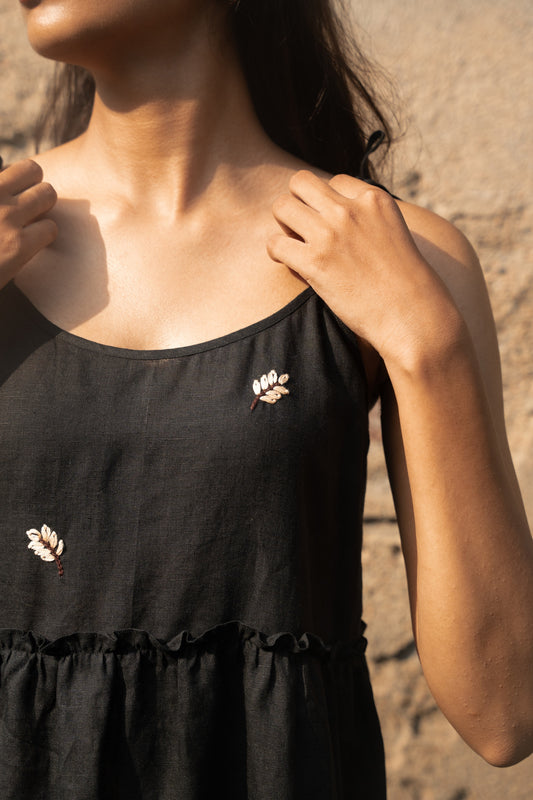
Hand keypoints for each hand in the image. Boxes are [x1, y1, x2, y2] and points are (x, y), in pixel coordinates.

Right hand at [0, 158, 57, 289]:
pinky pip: (50, 228)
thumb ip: (0, 198)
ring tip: (29, 223)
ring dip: (43, 208)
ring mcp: (5, 217)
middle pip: (33, 170)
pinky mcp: (18, 245)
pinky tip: (31, 243)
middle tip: (26, 208)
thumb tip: (8, 179)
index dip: (20, 180)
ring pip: (48, 194)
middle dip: (34, 188)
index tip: (13, 195)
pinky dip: (45, 235)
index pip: (18, 167)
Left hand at [267, 170, 456, 364]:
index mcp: (374, 198)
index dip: (328, 203)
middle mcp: (350, 209)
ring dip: (282, 225)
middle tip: (303, 229)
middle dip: (297, 203)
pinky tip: (289, 263)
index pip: (335, 181)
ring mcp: (331, 233)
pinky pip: (275, 243)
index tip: (332, 226)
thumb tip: (334, 218)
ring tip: (294, 245)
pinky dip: (277, 253)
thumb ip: (367, 218)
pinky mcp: (315, 261)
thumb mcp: (393, 233)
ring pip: (282, 206)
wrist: (412, 316)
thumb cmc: (405, 284)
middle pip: (300, 183)